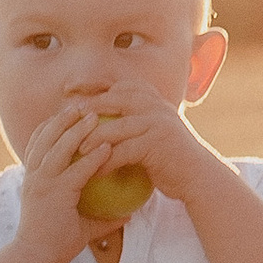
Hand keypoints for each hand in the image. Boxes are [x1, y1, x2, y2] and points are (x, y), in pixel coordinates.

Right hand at [12, 99, 138, 262]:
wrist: (39, 258)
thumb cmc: (56, 241)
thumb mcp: (77, 220)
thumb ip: (99, 213)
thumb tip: (128, 212)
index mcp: (34, 177)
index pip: (38, 142)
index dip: (53, 124)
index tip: (70, 112)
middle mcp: (35, 176)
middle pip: (46, 137)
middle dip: (63, 119)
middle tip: (82, 105)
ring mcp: (42, 184)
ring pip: (58, 148)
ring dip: (76, 130)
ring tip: (93, 116)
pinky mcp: (55, 194)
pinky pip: (75, 170)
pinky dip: (90, 157)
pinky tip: (106, 148)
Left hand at [62, 87, 205, 207]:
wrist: (197, 175)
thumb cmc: (169, 156)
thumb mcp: (153, 129)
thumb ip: (135, 118)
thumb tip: (101, 116)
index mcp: (152, 98)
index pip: (118, 87)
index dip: (94, 92)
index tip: (71, 102)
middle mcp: (155, 104)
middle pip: (112, 101)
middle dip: (86, 112)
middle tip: (64, 127)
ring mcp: (157, 121)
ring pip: (115, 127)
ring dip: (92, 140)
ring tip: (76, 152)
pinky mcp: (157, 142)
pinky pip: (123, 151)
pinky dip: (106, 162)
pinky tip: (94, 173)